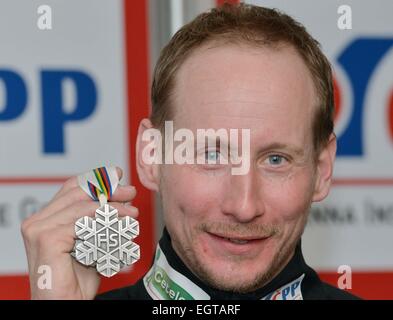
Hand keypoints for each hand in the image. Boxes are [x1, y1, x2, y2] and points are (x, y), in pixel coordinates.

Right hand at [21, 167, 137, 299]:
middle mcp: (37, 220)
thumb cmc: (77, 279)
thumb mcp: (92, 242)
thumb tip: (121, 201)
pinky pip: (82, 220)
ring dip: (112, 205)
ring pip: (82, 205)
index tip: (116, 175)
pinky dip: (105, 217)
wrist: (67, 304)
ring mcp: (38, 228)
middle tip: (130, 192)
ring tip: (132, 211)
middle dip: (108, 189)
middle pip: (77, 192)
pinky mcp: (46, 238)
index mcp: (45, 218)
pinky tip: (122, 220)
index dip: (95, 178)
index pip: (71, 188)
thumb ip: (99, 221)